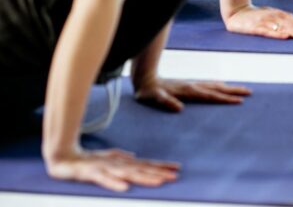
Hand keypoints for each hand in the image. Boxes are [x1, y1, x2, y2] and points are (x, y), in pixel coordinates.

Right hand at [45, 146, 179, 192]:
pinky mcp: (91, 173)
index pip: (145, 165)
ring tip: (158, 181)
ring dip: (144, 177)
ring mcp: (105, 168)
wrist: (62, 157)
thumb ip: (121, 158)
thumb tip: (135, 157)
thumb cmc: (87, 160)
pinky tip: (125, 187)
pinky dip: (115, 183)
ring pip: (127, 174)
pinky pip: (104, 180)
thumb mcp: (107, 160)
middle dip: (158, 173)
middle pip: (141, 170)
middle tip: (175, 176)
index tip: (177, 169)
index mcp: (121, 163)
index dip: (161, 167)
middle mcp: (116, 165)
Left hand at [133, 77, 250, 109]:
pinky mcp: (190, 85)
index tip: (239, 102)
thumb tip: (178, 109)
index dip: (224, 99)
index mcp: (188, 90)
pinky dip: (219, 87)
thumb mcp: (153, 98)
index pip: (210, 95)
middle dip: (233, 91)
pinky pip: (209, 86)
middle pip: (217, 88)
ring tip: (242, 90)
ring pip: (215, 85)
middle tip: (249, 93)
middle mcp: (193, 85)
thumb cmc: (148, 92)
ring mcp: (192, 84)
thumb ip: (165, 102)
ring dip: (229, 88)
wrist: (145, 77)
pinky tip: (223, 88)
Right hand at [225, 4, 292, 39]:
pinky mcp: (257, 27)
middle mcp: (277, 18)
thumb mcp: (272, 14)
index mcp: (282, 16)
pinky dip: (278, 33)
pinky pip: (269, 31)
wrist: (237, 11)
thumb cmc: (256, 14)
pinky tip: (285, 36)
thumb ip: (284, 18)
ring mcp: (268, 22)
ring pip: (285, 28)